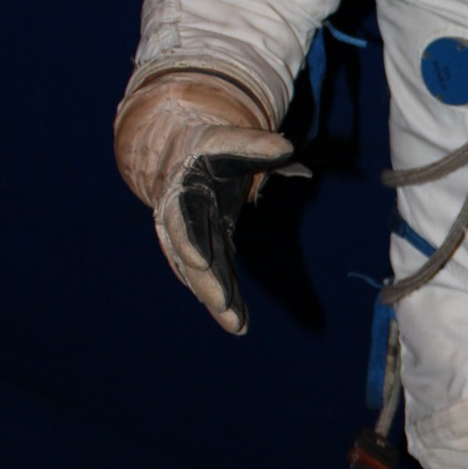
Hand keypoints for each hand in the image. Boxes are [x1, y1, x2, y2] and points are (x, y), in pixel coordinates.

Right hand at [115, 73, 293, 331]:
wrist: (182, 159)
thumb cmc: (211, 150)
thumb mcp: (230, 143)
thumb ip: (256, 147)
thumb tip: (287, 148)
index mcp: (184, 189)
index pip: (184, 216)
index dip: (190, 238)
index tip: (199, 262)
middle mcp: (180, 219)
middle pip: (189, 254)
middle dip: (204, 280)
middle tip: (222, 305)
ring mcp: (189, 239)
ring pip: (198, 273)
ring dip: (215, 298)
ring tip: (237, 325)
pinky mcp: (203, 252)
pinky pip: (211, 277)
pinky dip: (223, 298)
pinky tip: (237, 321)